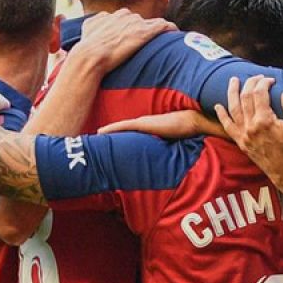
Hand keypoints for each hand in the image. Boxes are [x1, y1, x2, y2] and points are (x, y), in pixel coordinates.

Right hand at [77, 9, 175, 71]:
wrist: (90, 56)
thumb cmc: (86, 47)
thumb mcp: (87, 28)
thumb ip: (95, 23)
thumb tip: (95, 23)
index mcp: (112, 15)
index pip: (126, 17)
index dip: (130, 28)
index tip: (133, 36)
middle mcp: (125, 16)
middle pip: (139, 20)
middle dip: (142, 29)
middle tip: (145, 43)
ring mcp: (136, 23)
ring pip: (152, 23)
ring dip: (155, 31)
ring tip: (162, 40)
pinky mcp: (145, 32)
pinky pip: (163, 26)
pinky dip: (170, 28)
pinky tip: (175, 32)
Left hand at [98, 109, 224, 139]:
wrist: (190, 120)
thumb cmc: (183, 130)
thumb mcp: (170, 140)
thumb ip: (163, 147)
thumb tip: (162, 162)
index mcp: (147, 127)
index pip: (127, 131)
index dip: (115, 134)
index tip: (103, 140)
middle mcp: (142, 123)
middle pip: (120, 129)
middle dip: (107, 133)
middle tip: (92, 140)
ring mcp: (142, 123)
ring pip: (118, 128)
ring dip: (106, 132)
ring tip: (92, 136)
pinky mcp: (144, 124)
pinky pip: (124, 126)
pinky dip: (112, 129)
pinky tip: (101, 132)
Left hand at [215, 75, 282, 188]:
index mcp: (265, 121)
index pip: (259, 93)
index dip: (264, 82)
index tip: (271, 79)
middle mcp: (251, 127)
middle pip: (245, 97)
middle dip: (250, 83)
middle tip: (257, 77)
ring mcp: (244, 135)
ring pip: (233, 108)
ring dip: (232, 92)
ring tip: (233, 81)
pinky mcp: (241, 142)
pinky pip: (227, 126)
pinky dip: (222, 115)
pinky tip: (218, 106)